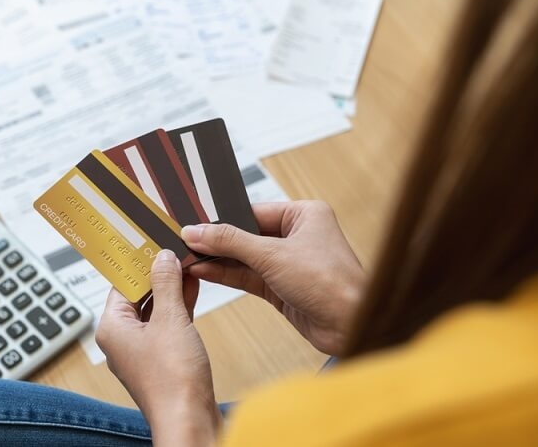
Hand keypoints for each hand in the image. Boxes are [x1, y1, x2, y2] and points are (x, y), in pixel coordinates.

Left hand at [96, 250, 220, 446]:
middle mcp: (122, 338)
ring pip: (155, 309)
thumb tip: (161, 258)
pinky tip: (193, 287)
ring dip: (171, 288)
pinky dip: (179, 306)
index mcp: (112, 327)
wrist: (189, 419)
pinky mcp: (162, 358)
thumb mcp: (170, 318)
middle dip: (158, 273)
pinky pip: (168, 324)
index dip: (138, 261)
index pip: (121, 283)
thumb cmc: (172, 378)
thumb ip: (165, 284)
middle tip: (173, 248)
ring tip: (186, 262)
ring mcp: (143, 350)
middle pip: (138, 294)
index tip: (151, 241)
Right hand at [182, 201, 365, 355]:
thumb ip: (231, 242)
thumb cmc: (331, 283)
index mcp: (303, 215)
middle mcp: (296, 236)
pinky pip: (247, 276)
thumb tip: (197, 231)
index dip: (223, 217)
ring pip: (244, 257)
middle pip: (246, 234)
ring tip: (187, 256)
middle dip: (217, 240)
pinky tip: (203, 270)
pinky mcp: (281, 287)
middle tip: (185, 239)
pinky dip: (226, 274)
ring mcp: (288, 263)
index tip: (194, 221)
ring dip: (218, 259)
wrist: (352, 326)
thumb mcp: (273, 255)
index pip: (252, 211)